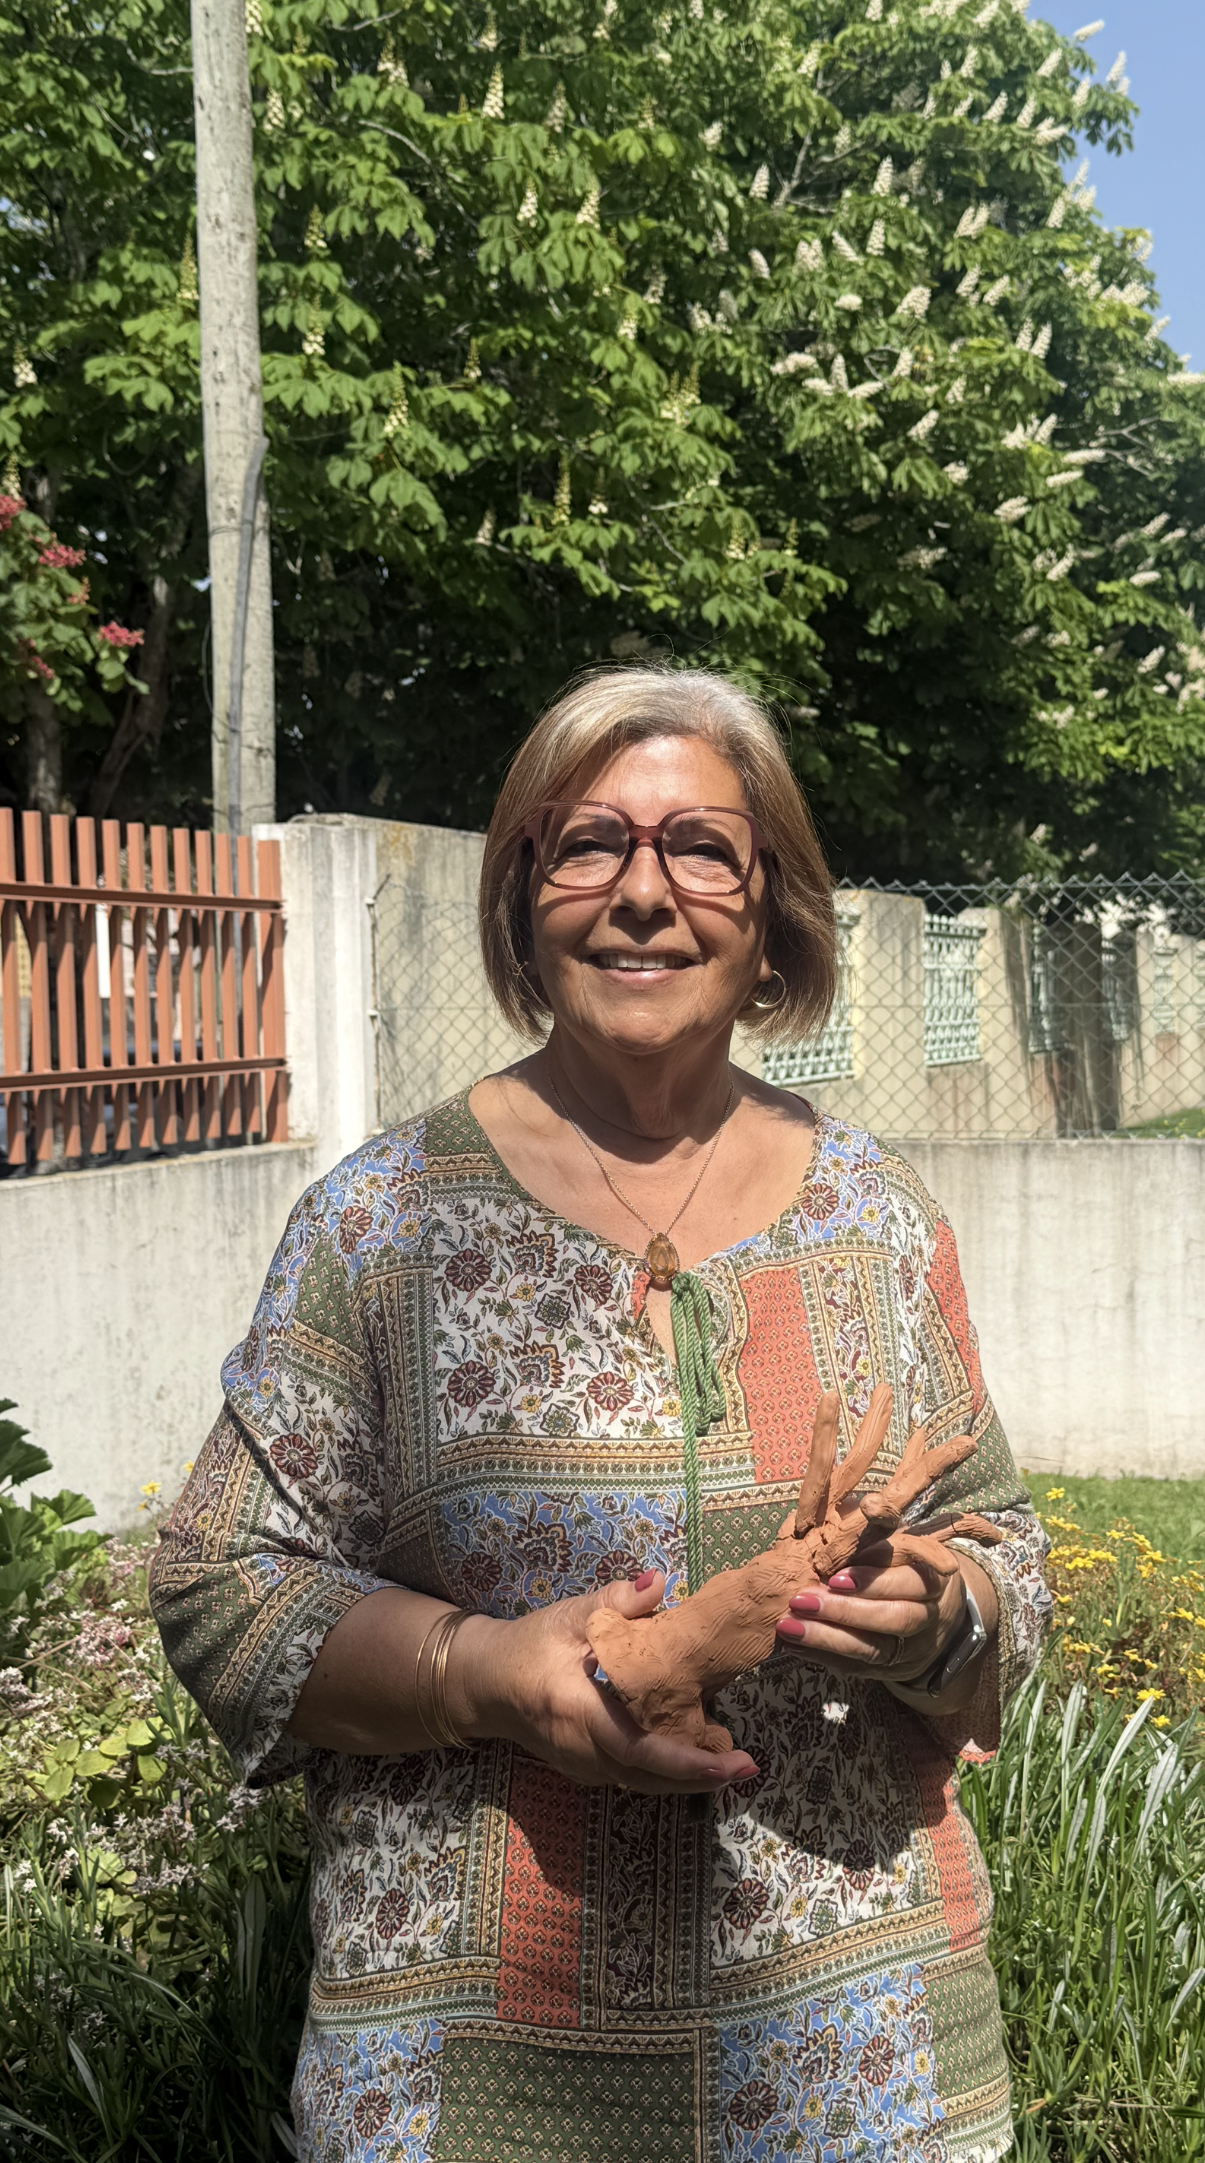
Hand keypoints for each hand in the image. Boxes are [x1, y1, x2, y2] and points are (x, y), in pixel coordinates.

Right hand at [450, 1569, 759, 1795]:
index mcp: (575, 1710)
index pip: (635, 1746)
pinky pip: (633, 1778)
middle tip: (749, 1767)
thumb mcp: (567, 1616)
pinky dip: (667, 1774)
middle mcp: (580, 1751)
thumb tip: (661, 1582)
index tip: (725, 1761)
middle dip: (699, 1777)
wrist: (484, 1684)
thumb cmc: (528, 1645)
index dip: (682, 1760)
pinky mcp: (586, 1770)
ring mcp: (581, 1768)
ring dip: (688, 1780)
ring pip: (643, 1784)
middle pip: (648, 1777)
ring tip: (735, 1767)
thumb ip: (614, 1602)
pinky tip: (699, 1760)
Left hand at [774, 1543, 969, 1684]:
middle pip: (894, 1618)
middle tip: (801, 1601)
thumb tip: (858, 1503)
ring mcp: (910, 1648)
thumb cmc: (903, 1564)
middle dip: (845, 1612)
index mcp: (933, 1577)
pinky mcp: (890, 1669)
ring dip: (827, 1638)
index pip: (910, 1582)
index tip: (835, 1578)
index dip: (874, 1581)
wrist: (933, 1611)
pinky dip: (824, 1656)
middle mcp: (928, 1616)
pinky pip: (857, 1668)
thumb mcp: (899, 1541)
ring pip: (874, 1649)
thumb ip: (878, 1527)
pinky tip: (793, 1644)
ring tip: (789, 1625)